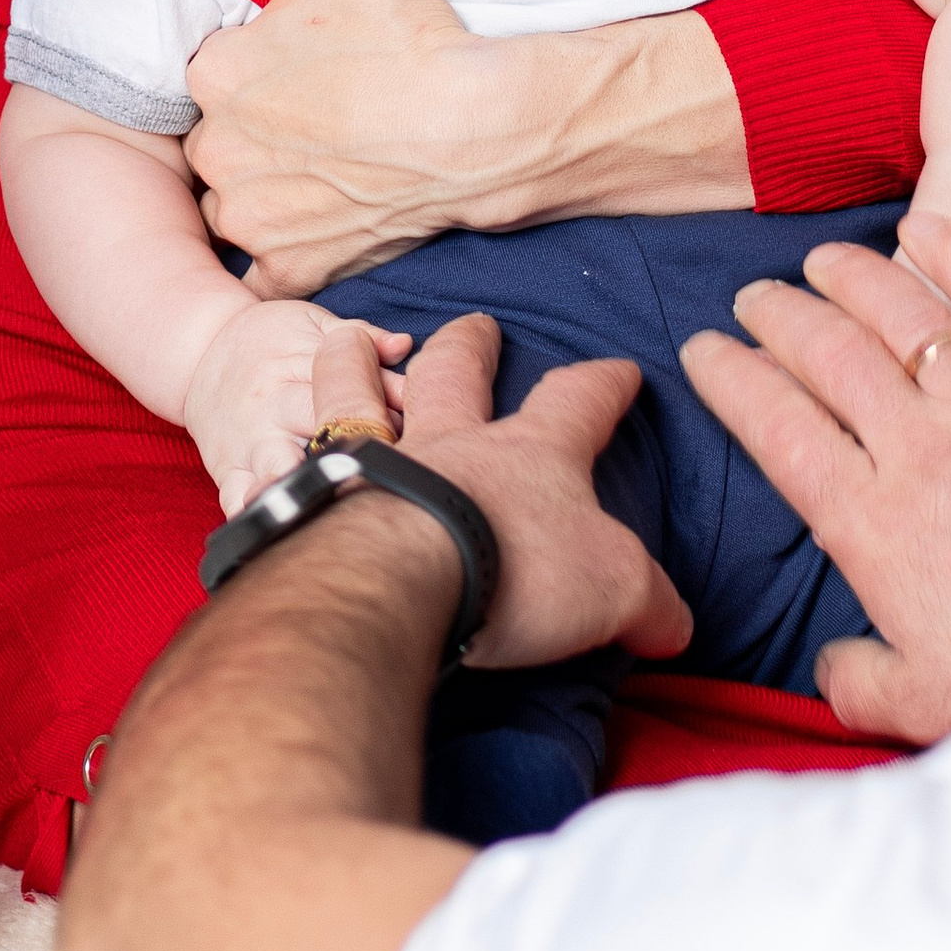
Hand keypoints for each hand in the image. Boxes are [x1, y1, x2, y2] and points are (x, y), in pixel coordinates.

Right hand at [183, 305, 408, 520]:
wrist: (199, 351)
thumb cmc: (269, 339)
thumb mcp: (312, 324)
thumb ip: (361, 336)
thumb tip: (404, 345)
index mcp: (299, 365)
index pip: (351, 387)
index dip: (388, 409)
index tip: (417, 427)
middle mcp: (272, 406)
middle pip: (321, 429)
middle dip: (359, 451)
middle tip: (394, 469)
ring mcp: (248, 441)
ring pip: (277, 467)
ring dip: (306, 485)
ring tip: (335, 501)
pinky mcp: (227, 471)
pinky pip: (237, 500)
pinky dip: (255, 515)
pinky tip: (281, 528)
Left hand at [187, 0, 748, 296]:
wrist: (487, 129)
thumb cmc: (412, 35)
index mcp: (217, 72)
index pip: (213, 64)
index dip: (259, 60)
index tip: (308, 57)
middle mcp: (220, 152)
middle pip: (221, 133)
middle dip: (260, 123)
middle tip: (328, 104)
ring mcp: (257, 217)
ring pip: (240, 196)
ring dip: (271, 182)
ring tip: (336, 153)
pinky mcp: (294, 266)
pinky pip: (272, 261)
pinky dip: (294, 247)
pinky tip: (335, 209)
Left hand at [314, 314, 692, 671]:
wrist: (403, 578)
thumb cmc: (516, 568)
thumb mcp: (614, 588)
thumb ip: (651, 602)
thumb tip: (676, 627)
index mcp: (530, 454)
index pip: (577, 402)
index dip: (602, 385)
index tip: (618, 369)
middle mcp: (452, 440)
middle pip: (458, 371)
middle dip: (472, 344)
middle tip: (476, 324)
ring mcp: (377, 459)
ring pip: (358, 387)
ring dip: (354, 361)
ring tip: (347, 341)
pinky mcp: (318, 497)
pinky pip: (295, 460)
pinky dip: (286, 451)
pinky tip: (274, 452)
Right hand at [681, 213, 950, 740]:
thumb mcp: (932, 706)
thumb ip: (861, 684)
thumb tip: (831, 666)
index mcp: (872, 521)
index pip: (777, 429)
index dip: (732, 382)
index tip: (704, 351)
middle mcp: (916, 446)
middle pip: (825, 355)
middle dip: (777, 317)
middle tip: (753, 298)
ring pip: (896, 314)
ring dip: (848, 279)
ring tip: (818, 263)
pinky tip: (923, 229)